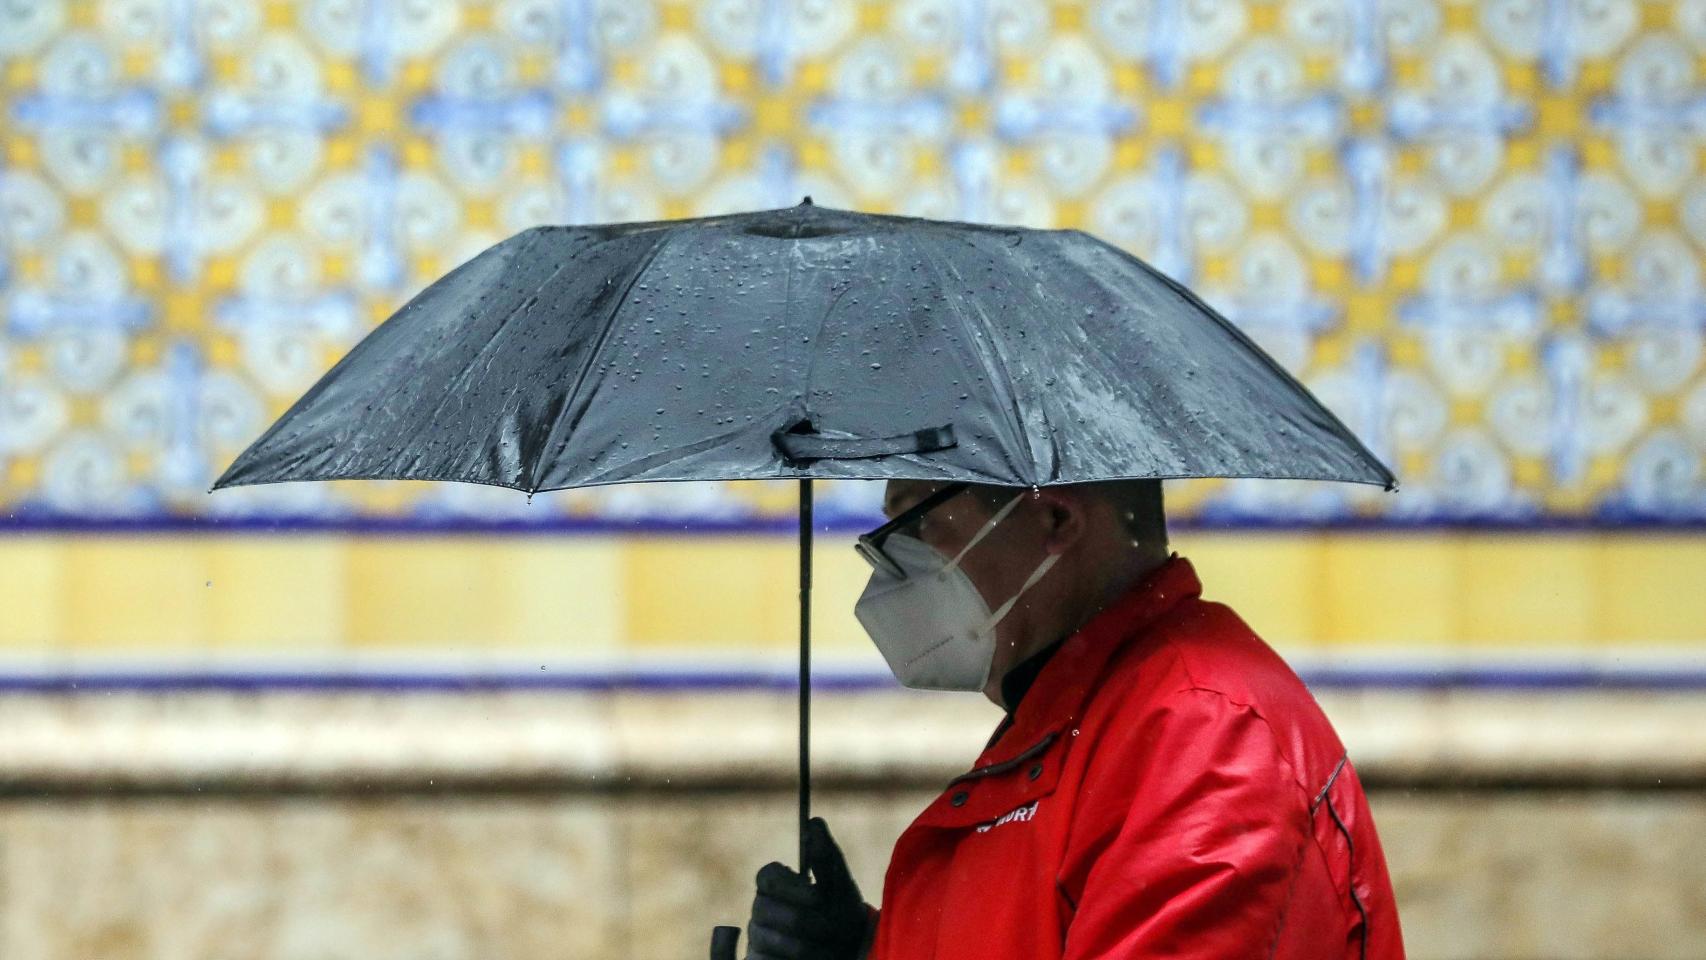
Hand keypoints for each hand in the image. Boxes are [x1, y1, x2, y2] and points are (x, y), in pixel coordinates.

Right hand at [745, 818, 870, 959]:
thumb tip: (814, 821)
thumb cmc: (844, 914)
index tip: (818, 896)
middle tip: (830, 928)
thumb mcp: (841, 886)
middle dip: (802, 921)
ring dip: (804, 947)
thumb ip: (826, 856)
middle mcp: (761, 910)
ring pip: (766, 940)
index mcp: (777, 884)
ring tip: (828, 949)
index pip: (767, 876)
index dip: (791, 887)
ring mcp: (757, 939)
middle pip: (764, 909)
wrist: (852, 952)